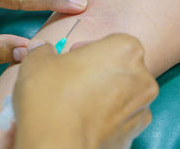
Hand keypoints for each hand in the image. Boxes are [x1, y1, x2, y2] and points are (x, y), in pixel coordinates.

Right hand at [13, 34, 157, 148]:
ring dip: (104, 93)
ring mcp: (141, 108)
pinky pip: (121, 117)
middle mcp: (142, 77)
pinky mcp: (135, 134)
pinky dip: (107, 117)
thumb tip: (43, 49)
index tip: (72, 57)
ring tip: (76, 101)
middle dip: (98, 70)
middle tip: (72, 79)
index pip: (111, 41)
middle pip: (120, 66)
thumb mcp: (38, 61)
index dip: (88, 48)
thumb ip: (44, 49)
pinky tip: (84, 120)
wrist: (56, 146)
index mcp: (126, 49)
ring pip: (122, 92)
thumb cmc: (52, 97)